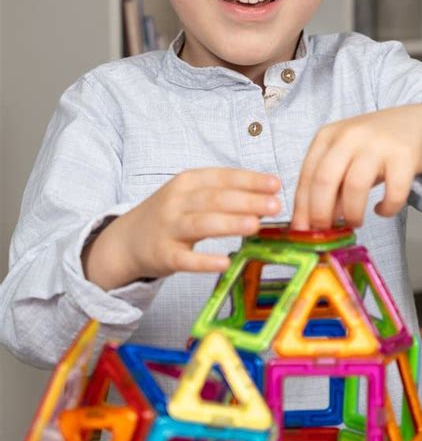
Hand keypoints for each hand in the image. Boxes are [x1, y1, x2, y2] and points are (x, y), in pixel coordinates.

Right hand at [82, 168, 280, 288]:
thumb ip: (222, 194)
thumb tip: (266, 195)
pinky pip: (185, 259)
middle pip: (215, 199)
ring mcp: (168, 228)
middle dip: (247, 200)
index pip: (222, 177)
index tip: (276, 184)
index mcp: (187, 182)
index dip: (249, 180)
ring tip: (256, 225)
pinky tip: (224, 263)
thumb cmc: (170, 215)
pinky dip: (204, 261)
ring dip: (230, 223)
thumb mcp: (190, 195)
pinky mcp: (163, 255)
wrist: (127, 240)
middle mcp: (176, 201)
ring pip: (201, 224)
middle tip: (275, 206)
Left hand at [292, 103, 421, 230]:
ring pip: (355, 186)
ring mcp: (377, 144)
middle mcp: (349, 136)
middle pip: (324, 179)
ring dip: (351, 213)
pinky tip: (382, 210)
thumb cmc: (373, 146)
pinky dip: (387, 208)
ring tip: (354, 222)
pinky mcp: (404, 155)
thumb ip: (331, 186)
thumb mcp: (345, 159)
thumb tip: (317, 222)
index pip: (307, 175)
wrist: (414, 123)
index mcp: (327, 136)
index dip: (302, 207)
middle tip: (326, 231)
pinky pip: (393, 192)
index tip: (302, 230)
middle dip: (320, 212)